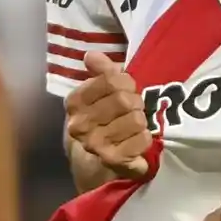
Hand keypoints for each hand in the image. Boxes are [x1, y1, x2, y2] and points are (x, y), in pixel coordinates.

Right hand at [65, 51, 151, 179]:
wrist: (94, 164)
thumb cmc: (103, 119)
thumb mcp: (100, 91)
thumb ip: (100, 71)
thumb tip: (92, 55)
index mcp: (75, 102)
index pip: (111, 80)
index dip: (126, 83)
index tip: (126, 90)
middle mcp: (80, 124)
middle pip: (124, 100)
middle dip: (135, 102)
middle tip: (132, 110)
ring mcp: (95, 144)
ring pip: (136, 120)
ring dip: (141, 121)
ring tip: (133, 125)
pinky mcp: (113, 161)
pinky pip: (142, 139)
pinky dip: (145, 138)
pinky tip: (137, 140)